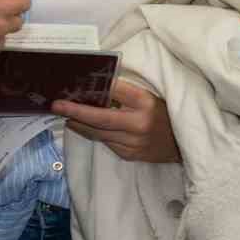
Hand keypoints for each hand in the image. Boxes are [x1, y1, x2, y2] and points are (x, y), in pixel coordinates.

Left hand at [54, 80, 179, 163]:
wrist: (183, 145)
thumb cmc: (164, 114)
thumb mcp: (150, 96)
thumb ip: (125, 92)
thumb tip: (96, 85)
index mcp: (145, 102)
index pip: (115, 90)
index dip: (95, 87)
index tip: (75, 83)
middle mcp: (139, 123)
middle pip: (101, 117)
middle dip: (76, 111)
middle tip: (56, 105)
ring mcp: (133, 143)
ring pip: (99, 133)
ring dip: (79, 123)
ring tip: (64, 114)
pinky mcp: (130, 155)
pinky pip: (106, 142)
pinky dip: (92, 133)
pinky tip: (81, 125)